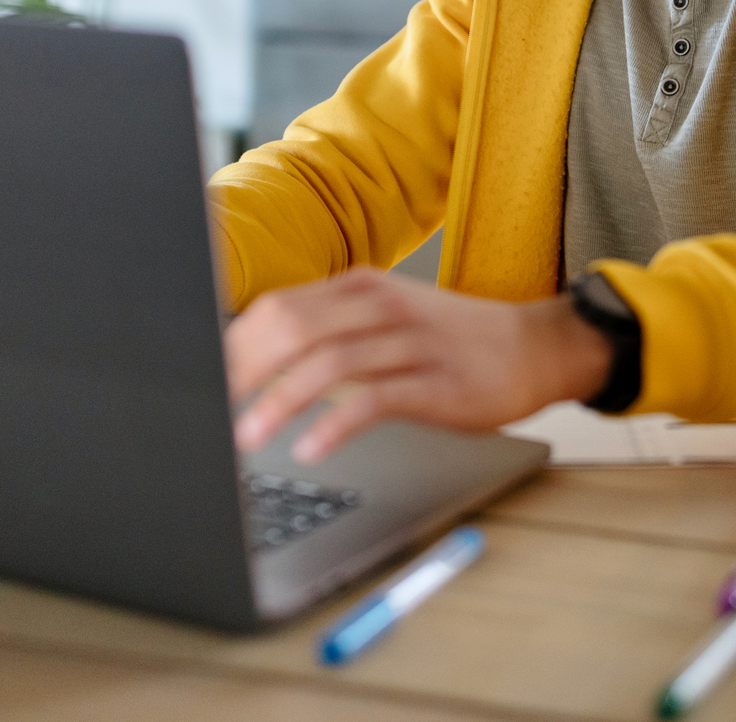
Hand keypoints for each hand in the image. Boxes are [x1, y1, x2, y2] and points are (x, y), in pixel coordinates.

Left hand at [225, 268, 614, 462]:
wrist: (535, 348)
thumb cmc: (451, 342)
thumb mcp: (386, 320)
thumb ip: (330, 332)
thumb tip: (255, 361)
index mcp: (360, 288)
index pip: (279, 308)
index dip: (233, 345)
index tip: (200, 381)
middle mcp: (380, 306)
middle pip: (294, 328)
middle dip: (243, 371)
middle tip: (210, 411)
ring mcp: (410, 342)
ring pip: (328, 363)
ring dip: (279, 402)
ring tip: (247, 437)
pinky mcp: (436, 382)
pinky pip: (375, 401)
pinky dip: (335, 425)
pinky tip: (312, 448)